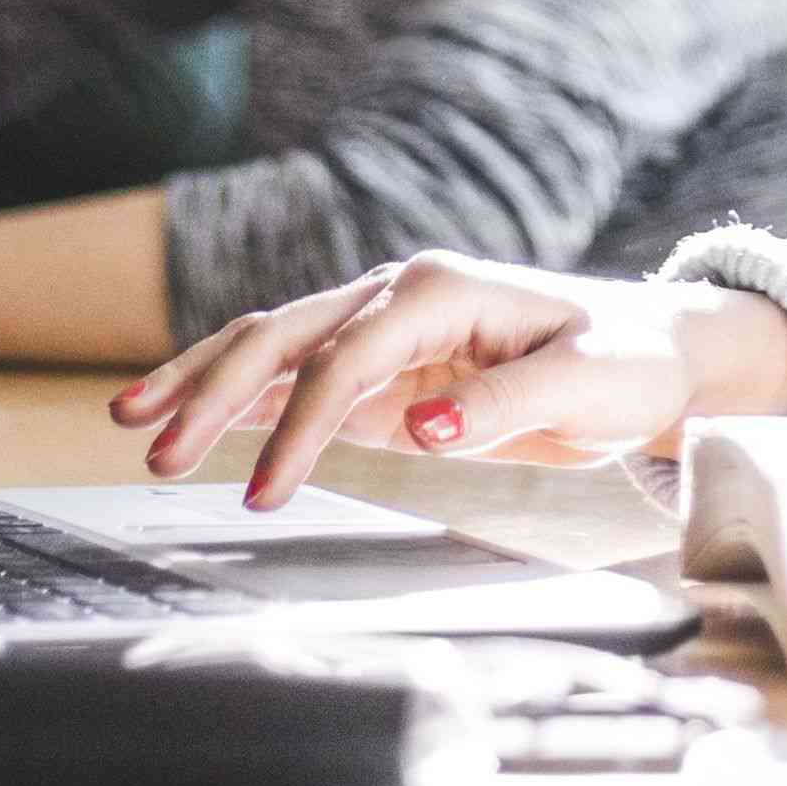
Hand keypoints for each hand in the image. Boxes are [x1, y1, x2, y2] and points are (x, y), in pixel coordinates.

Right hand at [109, 255, 786, 510]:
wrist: (652, 354)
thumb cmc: (628, 362)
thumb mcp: (588, 384)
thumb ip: (505, 405)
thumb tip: (421, 427)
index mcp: (439, 290)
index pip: (346, 360)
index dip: (299, 428)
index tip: (263, 495)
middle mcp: (397, 298)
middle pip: (282, 335)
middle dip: (212, 390)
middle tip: (152, 448)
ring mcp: (383, 331)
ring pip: (273, 348)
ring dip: (204, 386)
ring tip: (133, 424)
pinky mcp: (383, 372)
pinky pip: (297, 381)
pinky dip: (241, 401)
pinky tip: (186, 423)